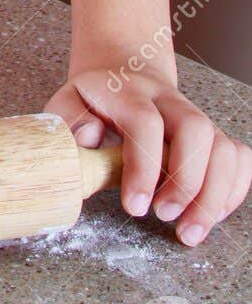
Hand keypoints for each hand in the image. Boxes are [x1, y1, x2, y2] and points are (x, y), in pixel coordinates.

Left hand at [45, 66, 251, 245]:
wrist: (124, 72)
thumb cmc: (95, 99)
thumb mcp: (68, 101)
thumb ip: (69, 119)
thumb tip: (88, 140)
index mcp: (129, 91)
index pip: (145, 122)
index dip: (144, 166)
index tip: (135, 206)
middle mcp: (169, 101)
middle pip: (196, 129)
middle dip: (186, 181)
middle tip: (164, 217)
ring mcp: (196, 116)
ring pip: (224, 147)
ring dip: (214, 195)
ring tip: (189, 231)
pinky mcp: (213, 135)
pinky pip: (239, 158)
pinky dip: (232, 190)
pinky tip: (211, 215)